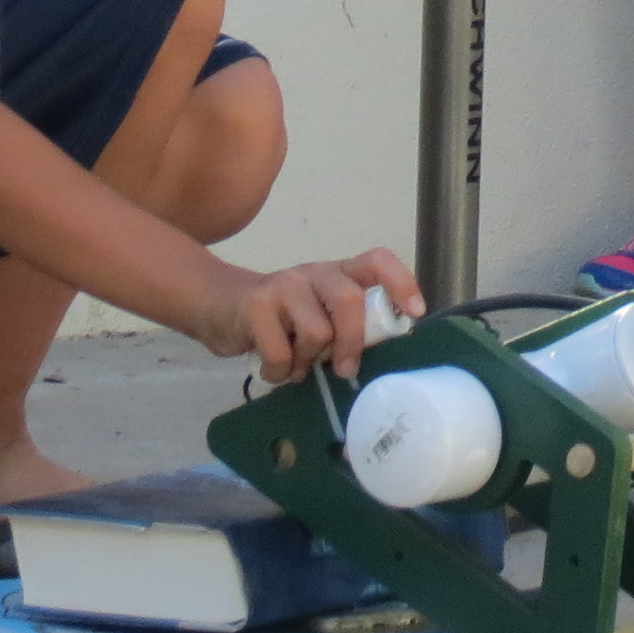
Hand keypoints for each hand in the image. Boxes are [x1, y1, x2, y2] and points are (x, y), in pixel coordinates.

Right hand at [208, 250, 421, 383]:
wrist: (219, 306)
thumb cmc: (282, 320)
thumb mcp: (319, 315)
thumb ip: (348, 325)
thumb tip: (384, 352)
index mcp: (339, 273)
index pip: (377, 260)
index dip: (400, 282)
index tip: (414, 313)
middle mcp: (315, 272)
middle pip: (349, 301)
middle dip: (352, 342)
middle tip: (346, 369)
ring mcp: (285, 284)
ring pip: (317, 331)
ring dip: (308, 362)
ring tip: (297, 366)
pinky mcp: (256, 304)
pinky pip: (281, 352)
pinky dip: (280, 371)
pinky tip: (273, 368)